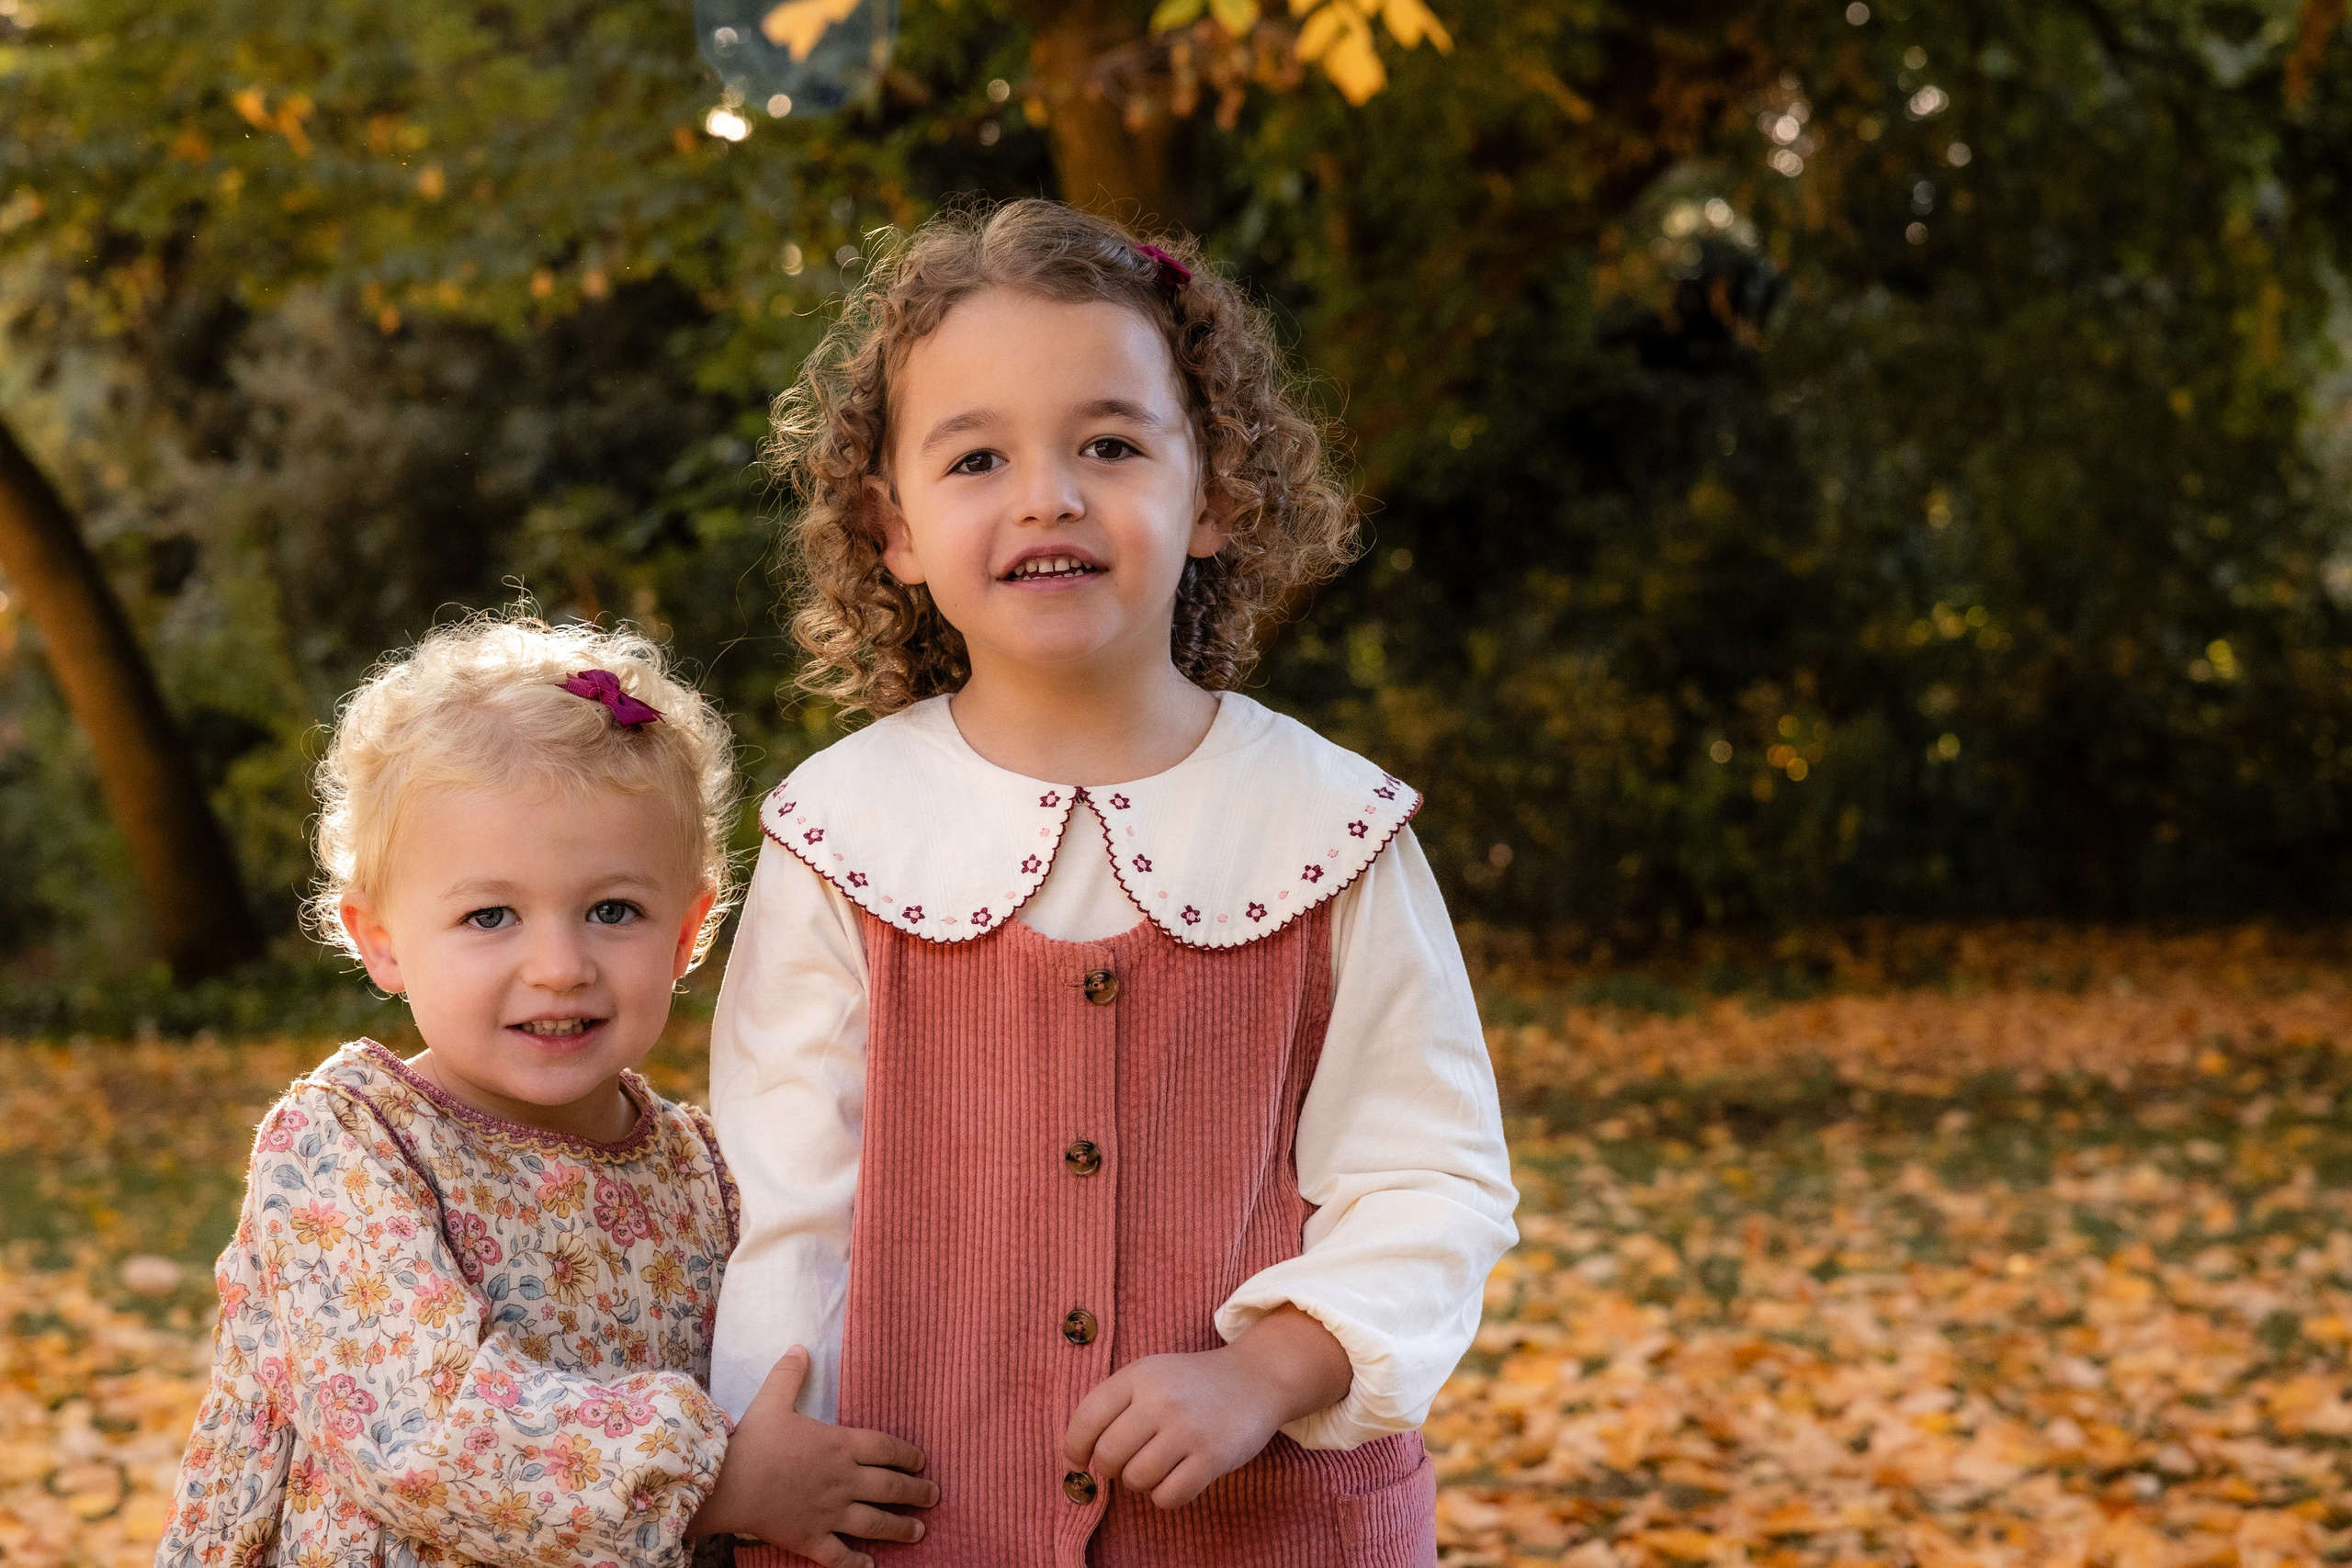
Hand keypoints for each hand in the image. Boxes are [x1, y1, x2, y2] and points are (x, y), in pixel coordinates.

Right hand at [690, 1347, 937, 1567]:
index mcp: (839, 1446)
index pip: (886, 1449)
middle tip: (934, 1496)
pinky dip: (857, 1564)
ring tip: (920, 1531)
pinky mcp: (811, 1539)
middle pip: (890, 1487)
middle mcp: (843, 1481)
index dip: (908, 1455)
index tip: (922, 1461)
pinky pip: (840, 1556)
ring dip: (901, 1527)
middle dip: (917, 1492)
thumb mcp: (771, 1400)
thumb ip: (789, 1375)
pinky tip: (871, 1566)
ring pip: (875, 1523)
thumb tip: (800, 1347)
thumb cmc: (752, 1441)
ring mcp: (830, 1513)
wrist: (727, 1484)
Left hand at [1062, 1306, 1351, 1510]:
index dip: (1074, 1447)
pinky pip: (1167, 1496)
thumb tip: (1078, 1454)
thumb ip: (1114, 1404)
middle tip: (1125, 1462)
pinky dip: (1165, 1495)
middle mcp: (1160, 1400)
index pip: (1086, 1419)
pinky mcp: (1212, 1457)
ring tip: (1155, 1466)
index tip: (1078, 1460)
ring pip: (1136, 1479)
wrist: (1255, 1378)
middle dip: (1109, 1468)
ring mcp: (1187, 1429)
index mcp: (1138, 1376)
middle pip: (1108, 1455)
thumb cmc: (1191, 1383)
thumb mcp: (1150, 1374)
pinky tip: (1176, 1478)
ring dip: (1139, 1482)